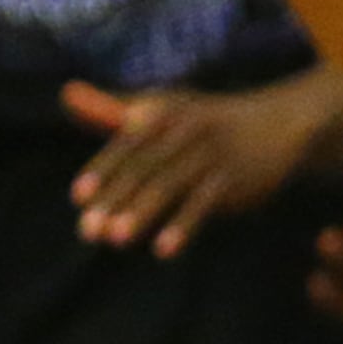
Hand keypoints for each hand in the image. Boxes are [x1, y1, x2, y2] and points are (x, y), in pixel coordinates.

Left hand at [61, 71, 342, 256]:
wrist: (277, 124)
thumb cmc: (206, 120)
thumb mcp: (162, 109)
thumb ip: (112, 109)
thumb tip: (65, 94)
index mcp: (162, 112)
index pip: (126, 145)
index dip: (102, 170)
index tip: (79, 198)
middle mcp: (185, 129)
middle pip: (144, 168)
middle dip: (115, 200)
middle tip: (89, 232)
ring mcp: (212, 154)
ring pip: (170, 186)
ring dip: (143, 213)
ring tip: (117, 240)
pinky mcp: (235, 178)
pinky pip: (205, 204)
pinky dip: (184, 226)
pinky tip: (164, 249)